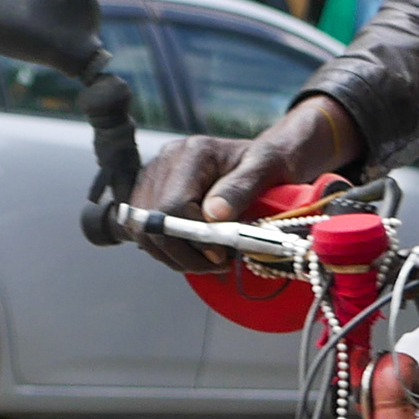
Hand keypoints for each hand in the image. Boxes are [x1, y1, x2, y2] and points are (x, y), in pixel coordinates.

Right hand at [123, 93, 361, 273]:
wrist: (271, 155)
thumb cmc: (274, 161)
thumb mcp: (268, 170)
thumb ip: (241, 189)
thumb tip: (212, 215)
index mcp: (194, 152)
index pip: (173, 205)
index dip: (194, 238)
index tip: (223, 255)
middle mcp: (166, 160)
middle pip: (153, 222)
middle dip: (184, 253)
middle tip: (218, 265)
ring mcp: (155, 176)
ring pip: (144, 231)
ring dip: (174, 255)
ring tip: (209, 261)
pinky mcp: (152, 191)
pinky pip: (146, 230)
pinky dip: (168, 249)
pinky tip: (195, 251)